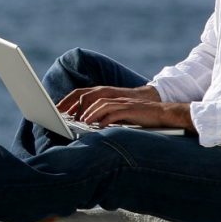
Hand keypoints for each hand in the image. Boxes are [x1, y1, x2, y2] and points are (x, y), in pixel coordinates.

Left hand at [58, 87, 192, 132]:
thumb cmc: (140, 115)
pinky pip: (116, 113)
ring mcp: (122, 102)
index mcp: (109, 96)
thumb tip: (92, 124)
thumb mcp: (120, 114)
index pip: (85, 94)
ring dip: (90, 113)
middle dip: (75, 106)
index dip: (70, 100)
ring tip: (82, 122)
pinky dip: (106, 119)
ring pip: (101, 104)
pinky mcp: (131, 110)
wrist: (162, 113)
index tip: (58, 108)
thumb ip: (106, 115)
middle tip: (63, 114)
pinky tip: (100, 126)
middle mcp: (114, 97)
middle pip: (89, 97)